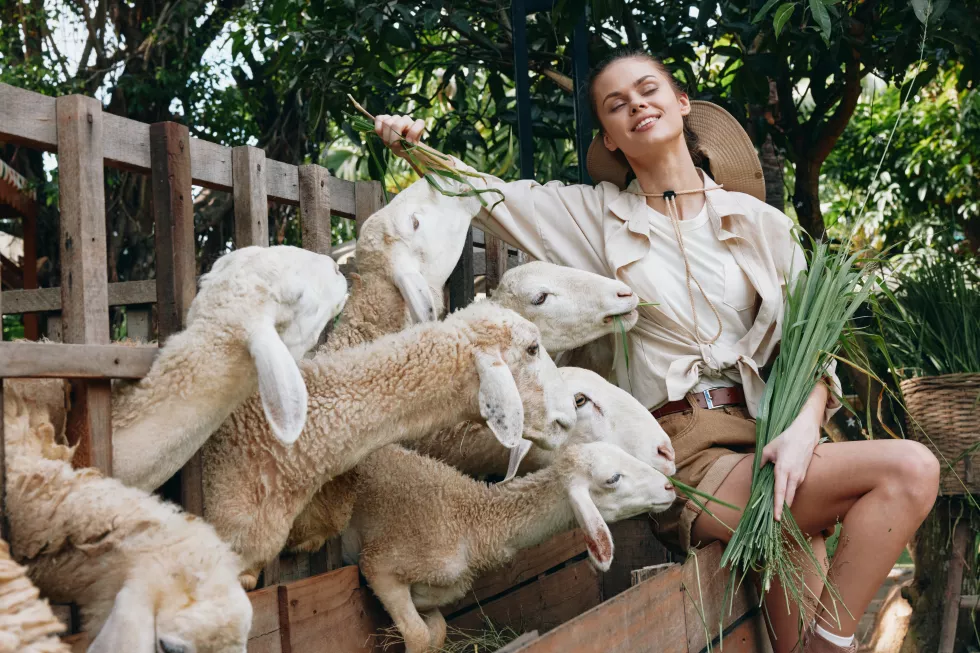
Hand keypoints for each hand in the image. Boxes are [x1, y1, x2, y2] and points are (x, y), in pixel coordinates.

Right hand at [374, 114, 425, 156]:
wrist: (400, 146)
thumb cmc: (406, 147)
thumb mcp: (410, 149)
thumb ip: (407, 146)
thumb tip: (399, 142)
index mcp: (417, 125)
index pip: (419, 123)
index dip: (413, 133)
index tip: (409, 142)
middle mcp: (406, 119)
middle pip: (397, 124)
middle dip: (393, 138)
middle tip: (394, 145)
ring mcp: (395, 117)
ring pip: (387, 123)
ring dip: (386, 136)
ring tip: (388, 143)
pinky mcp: (384, 118)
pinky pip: (379, 119)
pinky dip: (379, 129)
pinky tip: (382, 135)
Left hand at [759, 383, 827, 520]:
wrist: (806, 432)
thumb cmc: (786, 439)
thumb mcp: (768, 448)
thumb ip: (760, 462)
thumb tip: (755, 474)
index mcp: (783, 469)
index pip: (780, 492)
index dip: (777, 506)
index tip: (776, 519)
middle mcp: (794, 476)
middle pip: (788, 498)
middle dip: (782, 511)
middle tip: (774, 524)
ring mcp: (801, 476)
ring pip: (792, 494)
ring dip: (785, 504)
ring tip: (775, 515)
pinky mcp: (804, 475)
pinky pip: (794, 489)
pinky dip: (788, 495)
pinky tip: (781, 499)